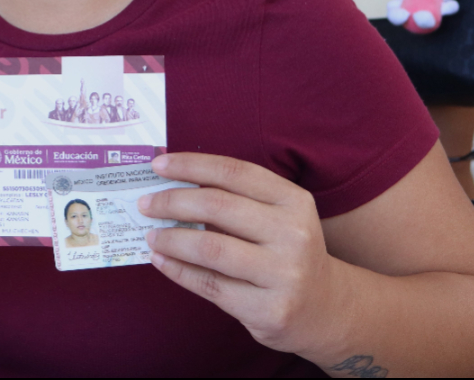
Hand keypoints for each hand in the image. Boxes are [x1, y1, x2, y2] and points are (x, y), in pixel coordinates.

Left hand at [139, 152, 344, 357]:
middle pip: (218, 207)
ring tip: (151, 235)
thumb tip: (171, 185)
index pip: (234, 172)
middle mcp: (293, 234)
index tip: (158, 165)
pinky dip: (178, 271)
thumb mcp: (278, 217)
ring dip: (171, 239)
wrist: (327, 310)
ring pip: (210, 248)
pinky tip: (162, 260)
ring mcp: (284, 275)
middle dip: (172, 201)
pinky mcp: (269, 310)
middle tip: (146, 204)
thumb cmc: (287, 253)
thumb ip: (236, 199)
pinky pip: (210, 285)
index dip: (191, 165)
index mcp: (294, 201)